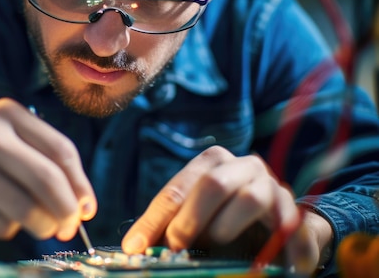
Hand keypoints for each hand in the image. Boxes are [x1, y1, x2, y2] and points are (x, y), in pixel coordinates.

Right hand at [0, 98, 96, 240]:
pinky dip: (7, 228)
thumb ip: (38, 157)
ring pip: (27, 209)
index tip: (86, 206)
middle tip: (70, 226)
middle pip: (48, 180)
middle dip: (67, 210)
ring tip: (38, 226)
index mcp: (7, 115)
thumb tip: (78, 201)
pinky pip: (0, 224)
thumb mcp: (0, 134)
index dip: (80, 184)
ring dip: (41, 226)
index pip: (61, 150)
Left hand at [121, 146, 331, 270]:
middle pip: (213, 184)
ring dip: (227, 226)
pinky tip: (279, 266)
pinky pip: (291, 227)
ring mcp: (273, 186)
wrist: (277, 222)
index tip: (136, 247)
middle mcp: (243, 166)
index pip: (177, 189)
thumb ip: (165, 228)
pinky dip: (282, 248)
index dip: (153, 220)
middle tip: (175, 247)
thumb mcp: (192, 218)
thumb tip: (133, 248)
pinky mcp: (296, 211)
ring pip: (251, 197)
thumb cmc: (224, 216)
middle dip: (189, 219)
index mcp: (212, 162)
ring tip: (216, 242)